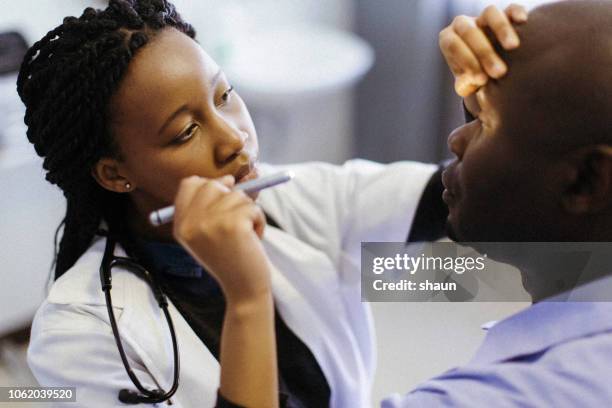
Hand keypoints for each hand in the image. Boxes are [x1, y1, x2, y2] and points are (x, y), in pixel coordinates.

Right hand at [172, 175, 270, 303]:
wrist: (243, 290)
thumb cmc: (230, 260)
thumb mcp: (208, 234)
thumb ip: (210, 206)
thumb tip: (227, 179)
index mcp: (181, 225)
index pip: (189, 184)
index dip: (210, 186)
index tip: (223, 201)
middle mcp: (191, 223)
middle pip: (213, 185)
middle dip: (232, 198)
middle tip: (237, 222)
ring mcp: (210, 223)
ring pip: (237, 195)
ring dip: (248, 213)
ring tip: (245, 236)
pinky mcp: (233, 224)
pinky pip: (253, 207)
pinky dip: (259, 222)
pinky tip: (253, 240)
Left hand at [440, 4, 527, 96]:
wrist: (487, 69)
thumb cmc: (473, 76)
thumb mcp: (467, 83)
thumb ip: (467, 84)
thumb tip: (474, 81)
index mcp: (448, 39)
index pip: (453, 45)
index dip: (467, 61)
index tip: (482, 80)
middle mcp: (463, 24)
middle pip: (470, 31)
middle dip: (484, 53)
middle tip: (499, 73)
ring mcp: (483, 17)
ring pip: (490, 13)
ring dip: (501, 28)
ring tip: (512, 47)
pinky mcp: (505, 14)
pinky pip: (511, 8)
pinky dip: (517, 12)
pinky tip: (523, 21)